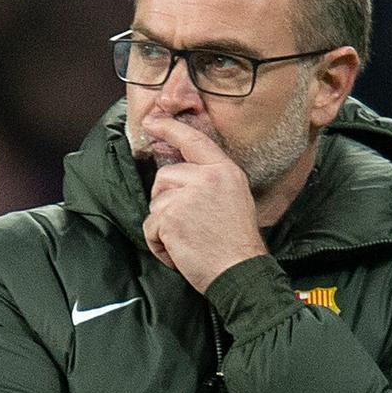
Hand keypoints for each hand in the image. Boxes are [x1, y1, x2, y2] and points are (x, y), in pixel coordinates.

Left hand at [141, 117, 267, 292]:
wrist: (241, 272)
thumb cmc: (237, 242)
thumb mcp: (234, 198)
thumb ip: (209, 180)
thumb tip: (178, 170)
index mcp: (224, 171)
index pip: (193, 141)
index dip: (170, 128)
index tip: (152, 120)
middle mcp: (206, 178)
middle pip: (164, 176)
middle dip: (167, 201)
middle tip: (189, 224)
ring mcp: (187, 196)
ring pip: (155, 203)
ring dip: (164, 226)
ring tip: (188, 239)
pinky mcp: (171, 218)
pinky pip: (150, 227)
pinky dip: (159, 244)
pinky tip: (180, 251)